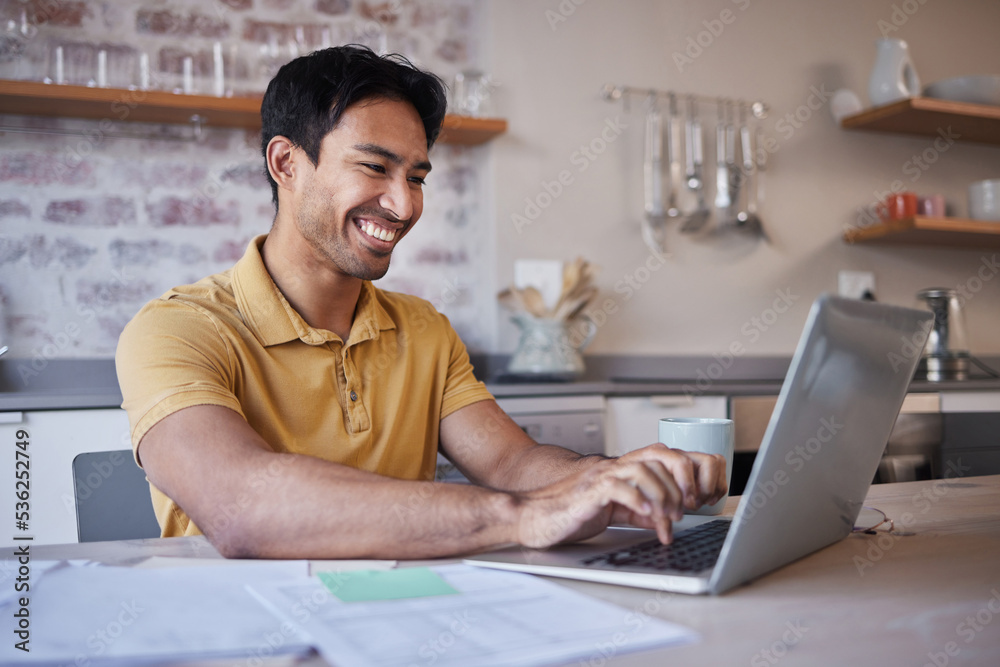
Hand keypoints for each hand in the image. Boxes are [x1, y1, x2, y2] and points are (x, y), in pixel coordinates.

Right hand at [514, 444, 726, 547]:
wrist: (535, 517)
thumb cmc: (570, 512)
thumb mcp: (614, 509)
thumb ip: (639, 508)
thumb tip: (666, 519)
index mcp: (623, 469)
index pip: (663, 454)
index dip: (684, 473)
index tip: (692, 500)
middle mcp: (614, 467)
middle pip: (659, 457)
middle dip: (679, 484)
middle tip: (683, 511)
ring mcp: (601, 477)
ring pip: (643, 469)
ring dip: (662, 495)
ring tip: (666, 517)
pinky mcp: (589, 492)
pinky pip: (618, 487)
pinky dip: (638, 501)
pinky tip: (646, 516)